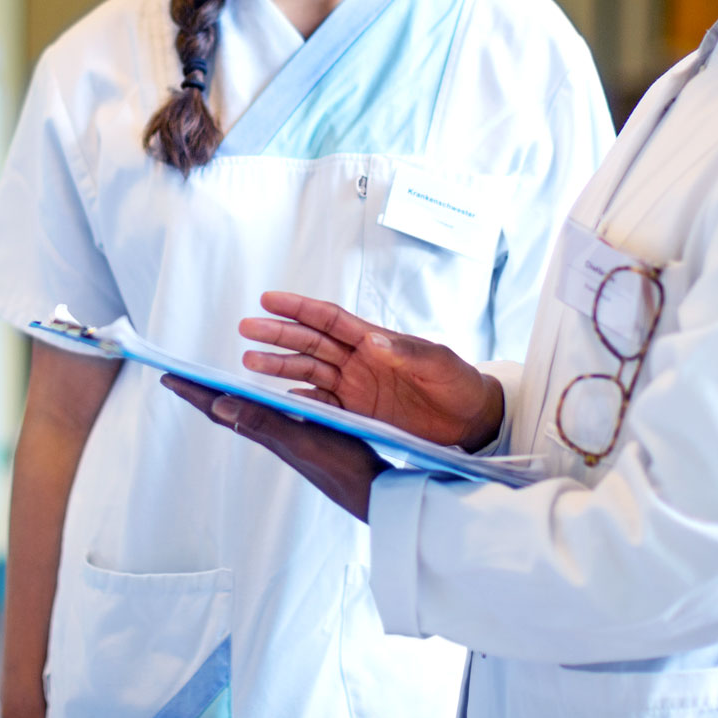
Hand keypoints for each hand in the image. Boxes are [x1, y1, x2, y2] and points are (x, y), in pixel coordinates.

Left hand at [161, 374, 387, 520]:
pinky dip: (255, 402)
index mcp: (266, 431)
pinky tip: (260, 401)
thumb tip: (218, 404)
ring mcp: (287, 438)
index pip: (219, 408)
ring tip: (208, 385)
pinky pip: (268, 416)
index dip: (193, 392)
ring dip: (225, 396)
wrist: (374, 493)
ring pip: (246, 413)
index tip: (166, 376)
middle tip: (177, 377)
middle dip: (201, 392)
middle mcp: (271, 435)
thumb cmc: (342, 467)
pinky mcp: (304, 439)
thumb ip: (263, 421)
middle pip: (227, 410)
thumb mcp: (302, 439)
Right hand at [239, 291, 503, 451]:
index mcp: (373, 340)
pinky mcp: (357, 413)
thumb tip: (373, 341)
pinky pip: (320, 404)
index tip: (269, 299)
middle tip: (246, 329)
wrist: (471, 418)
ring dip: (279, 366)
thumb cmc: (458, 381)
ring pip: (308, 372)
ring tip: (248, 361)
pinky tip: (277, 399)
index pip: (328, 319)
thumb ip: (405, 351)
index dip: (298, 308)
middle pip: (309, 343)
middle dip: (278, 335)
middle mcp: (358, 360)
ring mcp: (355, 386)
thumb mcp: (437, 362)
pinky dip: (298, 400)